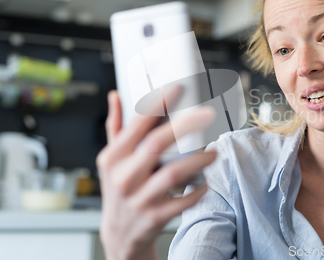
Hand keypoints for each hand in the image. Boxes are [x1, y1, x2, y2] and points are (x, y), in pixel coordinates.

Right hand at [97, 87, 216, 259]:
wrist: (120, 235)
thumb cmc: (119, 191)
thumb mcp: (111, 161)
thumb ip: (115, 127)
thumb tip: (115, 96)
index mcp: (113, 158)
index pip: (136, 125)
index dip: (158, 104)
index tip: (177, 88)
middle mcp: (124, 177)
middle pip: (156, 144)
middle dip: (185, 125)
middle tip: (207, 114)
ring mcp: (140, 198)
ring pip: (173, 173)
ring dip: (198, 160)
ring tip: (213, 152)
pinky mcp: (155, 216)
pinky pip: (183, 200)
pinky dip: (198, 190)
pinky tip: (205, 181)